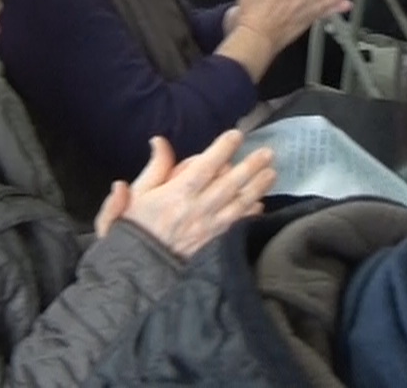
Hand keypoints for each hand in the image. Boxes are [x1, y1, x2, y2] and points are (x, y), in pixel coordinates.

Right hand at [94, 132, 276, 258]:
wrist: (135, 272)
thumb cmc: (134, 229)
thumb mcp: (135, 195)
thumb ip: (152, 168)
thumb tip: (160, 141)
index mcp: (177, 194)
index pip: (205, 167)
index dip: (222, 150)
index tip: (236, 135)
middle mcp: (197, 210)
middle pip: (229, 185)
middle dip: (250, 167)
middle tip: (268, 153)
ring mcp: (207, 229)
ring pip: (238, 205)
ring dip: (257, 189)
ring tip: (272, 174)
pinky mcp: (212, 244)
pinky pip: (235, 227)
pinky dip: (250, 216)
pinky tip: (261, 206)